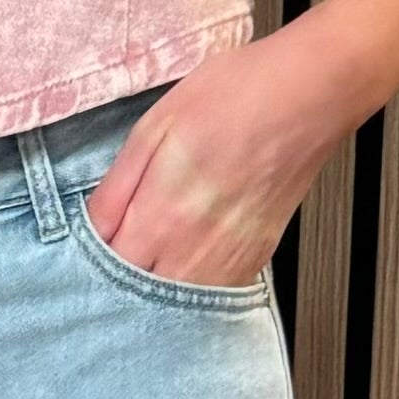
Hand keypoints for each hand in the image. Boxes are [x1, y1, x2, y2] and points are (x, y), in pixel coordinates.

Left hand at [84, 35, 350, 284]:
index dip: (91, 258)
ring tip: (150, 254)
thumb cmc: (236, 96)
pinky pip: (213, 292)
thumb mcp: (155, 126)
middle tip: (117, 249)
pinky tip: (185, 257)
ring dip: (156, 288)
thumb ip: (117, 186)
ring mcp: (230, 260)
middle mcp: (195, 251)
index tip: (89, 242)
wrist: (309, 94)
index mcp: (161, 215)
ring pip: (178, 304)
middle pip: (139, 297)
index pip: (107, 268)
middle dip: (120, 279)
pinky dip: (192, 284)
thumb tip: (90, 226)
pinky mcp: (257, 257)